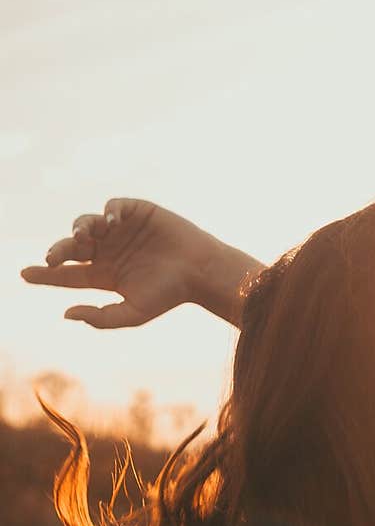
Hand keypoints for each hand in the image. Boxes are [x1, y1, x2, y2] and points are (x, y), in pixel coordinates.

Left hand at [20, 199, 263, 329]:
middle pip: (71, 248)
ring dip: (79, 230)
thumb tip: (66, 312)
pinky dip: (106, 213)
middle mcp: (108, 251)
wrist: (199, 271)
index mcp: (104, 275)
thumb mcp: (133, 313)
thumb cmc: (169, 295)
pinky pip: (111, 208)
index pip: (68, 274)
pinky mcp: (135, 212)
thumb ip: (100, 317)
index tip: (24, 273)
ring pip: (86, 224)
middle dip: (59, 251)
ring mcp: (120, 231)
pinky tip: (109, 224)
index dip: (46, 274)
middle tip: (53, 258)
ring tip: (83, 239)